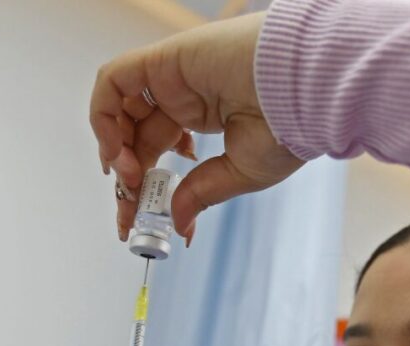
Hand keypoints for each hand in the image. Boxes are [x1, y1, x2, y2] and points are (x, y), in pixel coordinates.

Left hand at [91, 12, 304, 242]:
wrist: (306, 92)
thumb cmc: (290, 125)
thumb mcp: (241, 174)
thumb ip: (202, 194)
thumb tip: (177, 222)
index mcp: (203, 117)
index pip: (155, 151)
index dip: (140, 186)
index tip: (134, 221)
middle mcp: (182, 95)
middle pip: (132, 136)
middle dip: (125, 177)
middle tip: (128, 210)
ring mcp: (171, 76)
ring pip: (118, 108)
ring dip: (112, 147)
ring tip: (128, 178)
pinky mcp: (164, 59)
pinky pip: (114, 82)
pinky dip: (103, 116)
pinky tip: (118, 150)